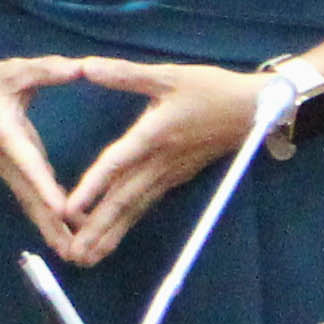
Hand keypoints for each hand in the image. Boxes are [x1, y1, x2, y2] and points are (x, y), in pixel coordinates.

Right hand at [0, 47, 82, 255]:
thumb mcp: (16, 70)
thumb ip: (48, 70)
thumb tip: (82, 68)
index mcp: (5, 134)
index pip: (28, 163)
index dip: (44, 187)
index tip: (62, 211)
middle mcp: (6, 160)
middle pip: (30, 198)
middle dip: (52, 226)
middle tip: (75, 253)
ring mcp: (8, 170)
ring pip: (31, 205)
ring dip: (52, 230)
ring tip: (77, 255)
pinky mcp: (14, 174)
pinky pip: (32, 200)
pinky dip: (49, 219)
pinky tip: (69, 234)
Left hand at [54, 60, 276, 265]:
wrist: (254, 110)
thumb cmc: (210, 89)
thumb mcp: (168, 74)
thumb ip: (125, 73)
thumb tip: (85, 66)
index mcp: (155, 135)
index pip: (118, 164)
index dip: (93, 186)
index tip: (70, 209)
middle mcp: (160, 162)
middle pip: (124, 199)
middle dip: (97, 228)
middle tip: (73, 254)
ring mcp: (169, 174)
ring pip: (135, 208)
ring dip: (110, 234)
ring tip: (86, 257)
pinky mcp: (175, 178)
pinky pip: (145, 205)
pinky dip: (126, 223)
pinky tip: (110, 238)